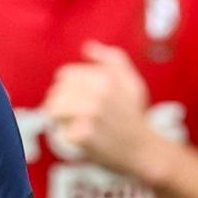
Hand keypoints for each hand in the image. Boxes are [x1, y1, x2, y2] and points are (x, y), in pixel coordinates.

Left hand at [43, 41, 160, 178]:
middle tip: (79, 116)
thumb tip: (88, 46)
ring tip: (78, 125)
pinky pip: (60, 131)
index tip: (80, 99)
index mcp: (105, 77)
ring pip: (52, 109)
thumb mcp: (131, 82)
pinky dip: (69, 137)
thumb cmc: (134, 116)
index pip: (64, 75)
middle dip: (62, 104)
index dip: (69, 88)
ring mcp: (89, 114)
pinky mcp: (83, 135)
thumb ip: (112, 59)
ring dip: (61, 119)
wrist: (145, 151)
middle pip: (56, 92)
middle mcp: (97, 92)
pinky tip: (85, 139)